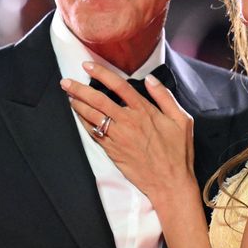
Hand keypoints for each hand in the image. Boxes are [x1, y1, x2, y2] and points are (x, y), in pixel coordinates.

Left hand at [60, 62, 194, 203]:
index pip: (118, 86)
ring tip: (69, 96)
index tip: (87, 65)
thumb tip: (150, 79)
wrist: (170, 183)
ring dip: (78, 104)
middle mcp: (128, 122)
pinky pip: (93, 133)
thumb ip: (165, 97)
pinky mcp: (112, 151)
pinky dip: (83, 123)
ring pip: (92, 116)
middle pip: (98, 100)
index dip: (101, 73)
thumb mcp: (182, 120)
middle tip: (65, 82)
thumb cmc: (178, 153)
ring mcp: (118, 137)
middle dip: (79, 89)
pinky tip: (78, 116)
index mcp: (145, 111)